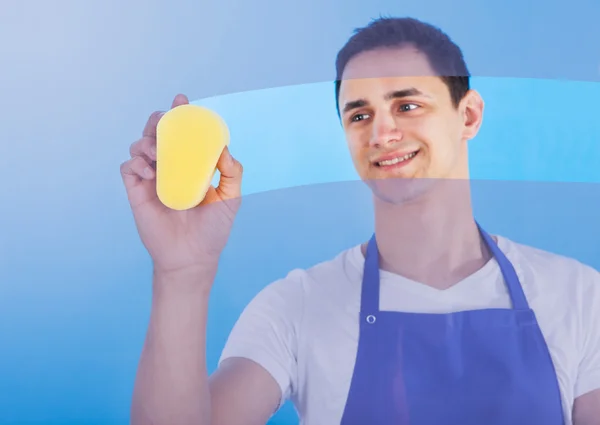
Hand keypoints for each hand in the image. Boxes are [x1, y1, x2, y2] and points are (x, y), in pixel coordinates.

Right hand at [120, 94, 242, 279]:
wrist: (192, 258)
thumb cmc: (213, 230)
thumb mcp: (231, 199)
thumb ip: (232, 172)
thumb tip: (224, 148)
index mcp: (191, 165)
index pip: (184, 135)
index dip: (181, 115)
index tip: (182, 101)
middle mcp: (170, 168)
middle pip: (157, 133)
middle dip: (158, 121)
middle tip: (165, 120)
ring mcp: (152, 179)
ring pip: (139, 146)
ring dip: (146, 141)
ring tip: (159, 152)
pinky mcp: (137, 192)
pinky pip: (128, 168)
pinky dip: (136, 163)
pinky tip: (151, 173)